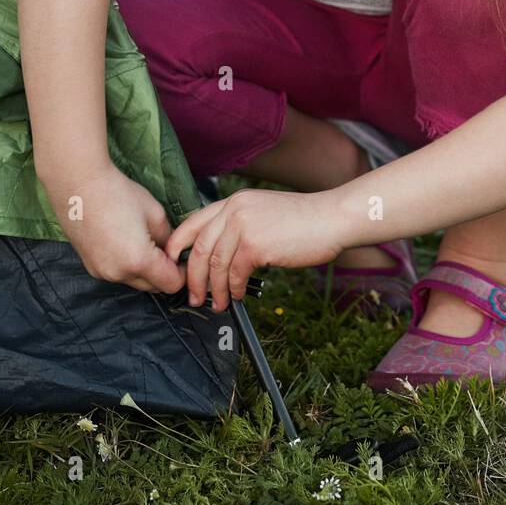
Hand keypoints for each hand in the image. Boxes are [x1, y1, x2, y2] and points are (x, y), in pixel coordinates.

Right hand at [41, 162, 186, 293]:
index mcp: (138, 261)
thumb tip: (172, 252)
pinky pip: (117, 274)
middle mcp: (118, 274)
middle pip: (153, 287)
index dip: (183, 272)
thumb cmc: (118, 193)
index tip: (184, 257)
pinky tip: (125, 241)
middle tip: (167, 247)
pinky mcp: (90, 267)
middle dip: (164, 272)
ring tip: (144, 240)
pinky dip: (127, 265)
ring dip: (145, 270)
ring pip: (135, 281)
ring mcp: (101, 273)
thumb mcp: (156, 213)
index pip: (171, 284)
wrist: (78, 184)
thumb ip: (169, 239)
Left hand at [164, 187, 348, 310]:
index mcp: (234, 201)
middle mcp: (235, 209)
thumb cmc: (303, 221)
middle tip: (193, 296)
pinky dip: (233, 289)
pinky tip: (238, 295)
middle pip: (199, 248)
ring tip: (217, 303)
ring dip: (214, 289)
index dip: (177, 247)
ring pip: (215, 265)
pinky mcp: (256, 245)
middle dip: (193, 277)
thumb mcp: (263, 212)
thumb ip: (239, 225)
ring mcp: (244, 226)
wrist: (331, 219)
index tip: (174, 267)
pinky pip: (234, 274)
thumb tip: (218, 256)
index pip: (193, 223)